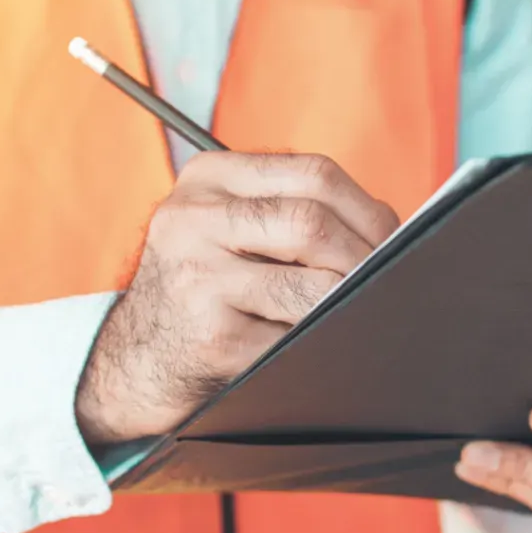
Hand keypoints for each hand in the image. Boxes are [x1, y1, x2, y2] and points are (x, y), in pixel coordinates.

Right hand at [76, 152, 398, 444]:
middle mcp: (192, 220)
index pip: (313, 174)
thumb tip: (393, 231)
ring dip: (348, 304)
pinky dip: (322, 342)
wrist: (138, 358)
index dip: (368, 209)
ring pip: (312, 287)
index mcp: (206, 179)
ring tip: (357, 311)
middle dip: (366, 258)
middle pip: (313, 224)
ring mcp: (197, 279)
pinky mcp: (211, 338)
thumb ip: (290, 210)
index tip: (394, 239)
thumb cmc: (203, 287)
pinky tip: (320, 344)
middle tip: (389, 281)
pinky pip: (296, 338)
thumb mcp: (227, 227)